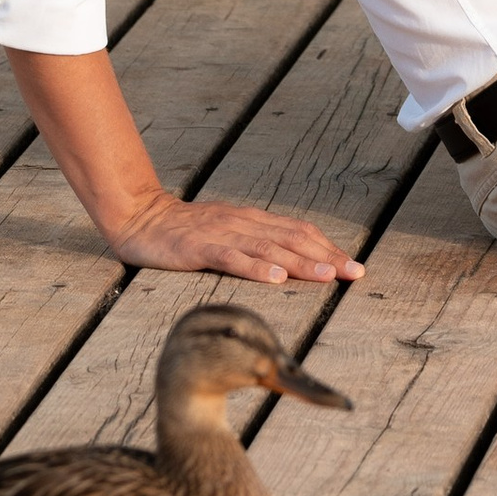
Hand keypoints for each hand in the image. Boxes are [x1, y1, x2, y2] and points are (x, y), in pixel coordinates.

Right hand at [105, 191, 361, 287]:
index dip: (329, 248)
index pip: (299, 233)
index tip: (354, 266)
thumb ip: (256, 245)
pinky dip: (257, 268)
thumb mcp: (227, 234)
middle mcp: (244, 223)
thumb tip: (290, 262)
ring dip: (302, 263)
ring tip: (328, 276)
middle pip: (293, 239)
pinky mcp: (201, 247)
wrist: (141, 218)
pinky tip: (276, 278)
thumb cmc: (186, 232)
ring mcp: (223, 234)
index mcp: (253, 221)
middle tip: (355, 273)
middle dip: (327, 256)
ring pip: (270, 248)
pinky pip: (233, 258)